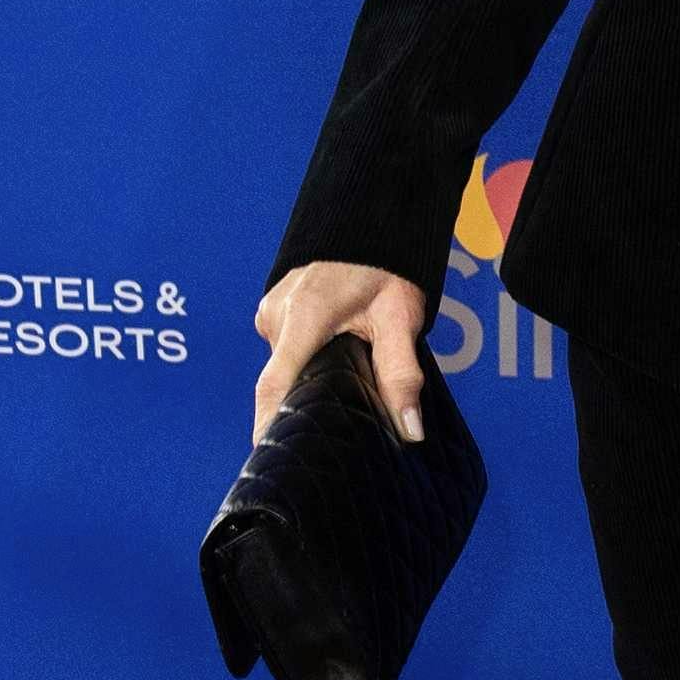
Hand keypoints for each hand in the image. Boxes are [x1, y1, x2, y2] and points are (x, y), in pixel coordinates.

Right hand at [251, 260, 433, 442]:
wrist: (370, 221)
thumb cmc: (386, 266)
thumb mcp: (401, 318)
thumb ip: (402, 374)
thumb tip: (409, 428)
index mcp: (304, 316)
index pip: (275, 385)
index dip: (269, 425)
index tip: (270, 457)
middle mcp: (278, 313)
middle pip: (280, 380)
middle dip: (299, 408)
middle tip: (325, 437)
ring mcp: (271, 310)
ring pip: (284, 365)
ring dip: (305, 381)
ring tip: (334, 397)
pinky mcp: (274, 309)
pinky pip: (285, 348)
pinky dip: (304, 362)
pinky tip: (328, 368)